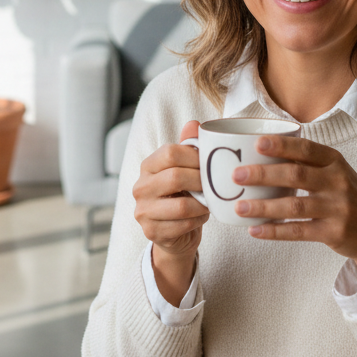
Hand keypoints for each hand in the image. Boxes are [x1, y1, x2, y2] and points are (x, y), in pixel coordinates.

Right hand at [132, 120, 209, 304]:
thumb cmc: (183, 195)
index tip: (210, 163)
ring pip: (181, 206)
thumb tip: (194, 123)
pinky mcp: (151, 232)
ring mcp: (143, 211)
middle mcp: (140, 187)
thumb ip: (189, 146)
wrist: (175, 232)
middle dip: (201, 181)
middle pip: (175, 177)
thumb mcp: (186, 169)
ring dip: (202, 205)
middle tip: (216, 185)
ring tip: (210, 203)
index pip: (170, 153)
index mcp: (148, 166)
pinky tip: (201, 217)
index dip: (195, 157)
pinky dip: (198, 221)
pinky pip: (183, 225)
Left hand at [231, 134, 356, 282]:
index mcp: (335, 161)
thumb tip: (261, 152)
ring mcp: (337, 208)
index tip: (256, 144)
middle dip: (263, 174)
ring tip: (240, 207)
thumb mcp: (335, 172)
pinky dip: (275, 231)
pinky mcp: (334, 232)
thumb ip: (307, 163)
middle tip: (237, 176)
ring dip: (263, 207)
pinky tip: (255, 231)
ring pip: (294, 205)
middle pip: (296, 174)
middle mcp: (337, 182)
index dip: (281, 145)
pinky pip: (299, 231)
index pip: (306, 148)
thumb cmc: (347, 196)